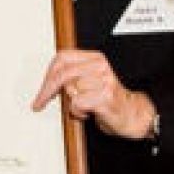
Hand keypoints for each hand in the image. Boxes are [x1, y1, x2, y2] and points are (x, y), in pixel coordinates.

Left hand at [31, 49, 154, 139]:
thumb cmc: (108, 100)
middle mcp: (100, 66)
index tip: (42, 89)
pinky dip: (78, 113)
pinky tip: (89, 113)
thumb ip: (72, 76)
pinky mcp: (105, 96)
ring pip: (69, 90)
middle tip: (40, 102)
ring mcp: (104, 80)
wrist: (133, 115)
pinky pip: (77, 104)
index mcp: (95, 58)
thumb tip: (47, 82)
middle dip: (47, 91)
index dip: (48, 74)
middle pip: (62, 74)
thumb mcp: (89, 82)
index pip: (62, 58)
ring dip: (71, 104)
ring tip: (83, 107)